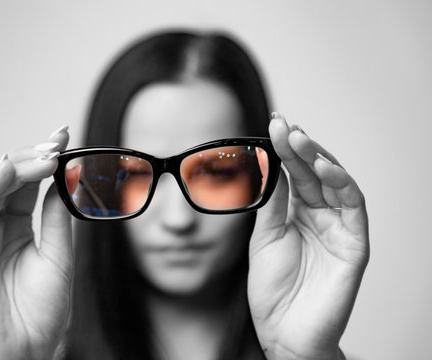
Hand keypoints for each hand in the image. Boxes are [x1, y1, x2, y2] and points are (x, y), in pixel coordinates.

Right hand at [0, 126, 76, 359]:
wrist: (31, 348)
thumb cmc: (45, 308)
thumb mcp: (59, 254)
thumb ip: (55, 217)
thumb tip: (63, 178)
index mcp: (20, 225)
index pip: (29, 183)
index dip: (44, 158)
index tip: (63, 135)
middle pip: (10, 179)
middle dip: (33, 158)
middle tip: (56, 145)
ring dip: (18, 166)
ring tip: (44, 155)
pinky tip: (7, 168)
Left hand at [248, 114, 368, 359]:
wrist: (282, 332)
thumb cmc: (273, 289)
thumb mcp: (263, 237)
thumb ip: (270, 203)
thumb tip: (269, 164)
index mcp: (299, 214)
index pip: (295, 174)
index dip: (285, 150)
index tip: (273, 126)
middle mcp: (321, 217)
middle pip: (314, 173)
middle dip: (299, 147)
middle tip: (283, 126)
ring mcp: (340, 229)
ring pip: (336, 184)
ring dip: (320, 158)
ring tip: (300, 139)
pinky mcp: (355, 245)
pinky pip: (353, 209)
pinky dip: (341, 184)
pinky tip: (323, 167)